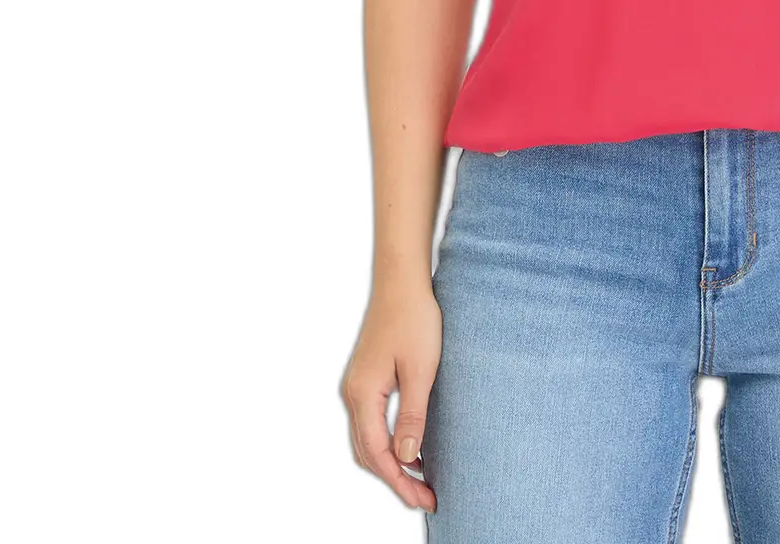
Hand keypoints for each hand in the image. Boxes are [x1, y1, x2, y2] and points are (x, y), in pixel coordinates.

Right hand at [341, 280, 441, 512]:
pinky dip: (388, 442)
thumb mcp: (421, 369)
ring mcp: (358, 385)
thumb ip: (412, 415)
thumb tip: (405, 457)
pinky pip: (372, 422)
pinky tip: (411, 446)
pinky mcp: (367, 377)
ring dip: (391, 462)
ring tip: (420, 479)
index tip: (425, 499)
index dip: (401, 482)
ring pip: (368, 440)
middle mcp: (354, 394)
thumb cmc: (414, 318)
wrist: (402, 280)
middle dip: (395, 479)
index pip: (378, 454)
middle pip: (368, 453)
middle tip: (425, 497)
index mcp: (363, 395)